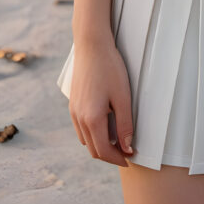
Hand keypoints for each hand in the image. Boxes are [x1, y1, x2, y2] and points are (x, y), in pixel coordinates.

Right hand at [68, 41, 135, 166]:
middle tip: (126, 151)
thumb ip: (125, 125)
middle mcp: (79, 118)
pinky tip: (105, 125)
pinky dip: (93, 134)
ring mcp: (74, 111)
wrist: (91, 45)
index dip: (118, 158)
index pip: (103, 151)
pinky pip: (81, 128)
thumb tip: (127, 147)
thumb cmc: (109, 68)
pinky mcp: (73, 104)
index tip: (130, 158)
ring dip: (101, 145)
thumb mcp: (122, 97)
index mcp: (92, 119)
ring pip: (86, 140)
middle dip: (110, 155)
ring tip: (118, 140)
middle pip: (93, 149)